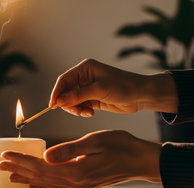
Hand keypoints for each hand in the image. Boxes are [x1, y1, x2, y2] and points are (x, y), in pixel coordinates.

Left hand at [0, 130, 160, 187]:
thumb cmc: (122, 146)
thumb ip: (69, 151)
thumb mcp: (96, 142)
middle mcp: (74, 181)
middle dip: (18, 169)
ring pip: (46, 181)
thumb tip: (45, 157)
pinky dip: (41, 182)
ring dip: (26, 177)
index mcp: (75, 171)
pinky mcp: (83, 182)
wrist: (142, 161)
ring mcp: (79, 184)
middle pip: (39, 176)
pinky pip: (56, 183)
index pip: (40, 166)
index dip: (21, 160)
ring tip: (10, 176)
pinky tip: (33, 184)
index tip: (5, 155)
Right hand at [49, 59, 177, 116]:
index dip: (56, 92)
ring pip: (71, 100)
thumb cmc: (123, 87)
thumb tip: (60, 101)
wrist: (141, 95)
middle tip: (76, 112)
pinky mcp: (92, 98)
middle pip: (66, 91)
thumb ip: (78, 96)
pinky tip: (90, 113)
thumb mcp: (99, 91)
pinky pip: (79, 106)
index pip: (64, 80)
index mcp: (85, 68)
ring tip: (86, 113)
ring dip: (76, 109)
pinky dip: (82, 111)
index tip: (52, 105)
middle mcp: (85, 77)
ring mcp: (88, 88)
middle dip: (68, 103)